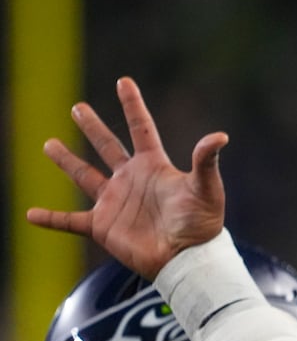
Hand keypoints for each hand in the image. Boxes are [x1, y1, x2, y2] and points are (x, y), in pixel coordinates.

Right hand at [25, 77, 228, 279]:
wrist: (187, 260)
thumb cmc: (201, 225)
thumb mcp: (206, 190)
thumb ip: (207, 162)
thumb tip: (220, 136)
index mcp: (154, 167)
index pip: (141, 128)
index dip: (132, 105)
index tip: (123, 80)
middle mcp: (131, 180)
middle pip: (108, 147)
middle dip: (93, 127)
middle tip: (77, 107)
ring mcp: (114, 203)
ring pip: (84, 176)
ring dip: (67, 161)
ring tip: (49, 144)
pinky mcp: (102, 227)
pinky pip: (70, 221)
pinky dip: (51, 219)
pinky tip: (31, 214)